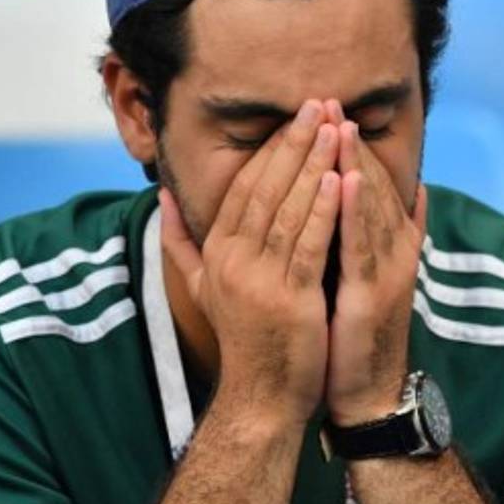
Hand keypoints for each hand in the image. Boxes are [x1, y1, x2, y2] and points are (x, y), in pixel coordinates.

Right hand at [159, 100, 340, 426]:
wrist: (259, 399)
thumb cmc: (243, 340)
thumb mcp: (204, 287)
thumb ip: (180, 241)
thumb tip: (162, 198)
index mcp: (217, 252)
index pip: (244, 187)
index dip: (270, 149)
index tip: (295, 116)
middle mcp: (233, 261)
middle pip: (266, 188)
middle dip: (294, 142)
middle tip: (319, 103)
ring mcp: (260, 280)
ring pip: (289, 209)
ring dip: (314, 164)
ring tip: (335, 127)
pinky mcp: (289, 300)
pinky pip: (308, 245)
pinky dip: (324, 209)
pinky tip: (340, 179)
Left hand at [325, 116, 426, 425]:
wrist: (367, 390)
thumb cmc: (354, 334)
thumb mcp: (361, 277)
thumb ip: (364, 235)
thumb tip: (385, 194)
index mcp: (386, 242)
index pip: (364, 181)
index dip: (346, 144)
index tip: (324, 109)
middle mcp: (393, 248)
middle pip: (369, 183)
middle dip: (347, 142)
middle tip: (327, 100)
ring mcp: (388, 268)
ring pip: (369, 205)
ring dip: (353, 163)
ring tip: (337, 125)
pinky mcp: (374, 291)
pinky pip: (362, 243)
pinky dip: (354, 209)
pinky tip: (342, 179)